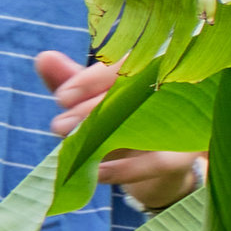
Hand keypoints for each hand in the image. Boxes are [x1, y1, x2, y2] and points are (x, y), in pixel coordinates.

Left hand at [37, 48, 204, 210]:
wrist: (155, 169)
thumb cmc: (122, 124)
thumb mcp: (95, 103)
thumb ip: (72, 81)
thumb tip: (44, 58)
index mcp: (152, 68)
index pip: (127, 64)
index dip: (90, 79)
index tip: (61, 97)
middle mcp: (175, 88)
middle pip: (136, 93)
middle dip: (90, 109)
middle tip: (59, 126)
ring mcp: (185, 121)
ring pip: (145, 123)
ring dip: (103, 135)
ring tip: (71, 146)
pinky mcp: (186, 154)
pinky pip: (156, 161)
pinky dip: (124, 169)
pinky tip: (96, 172)